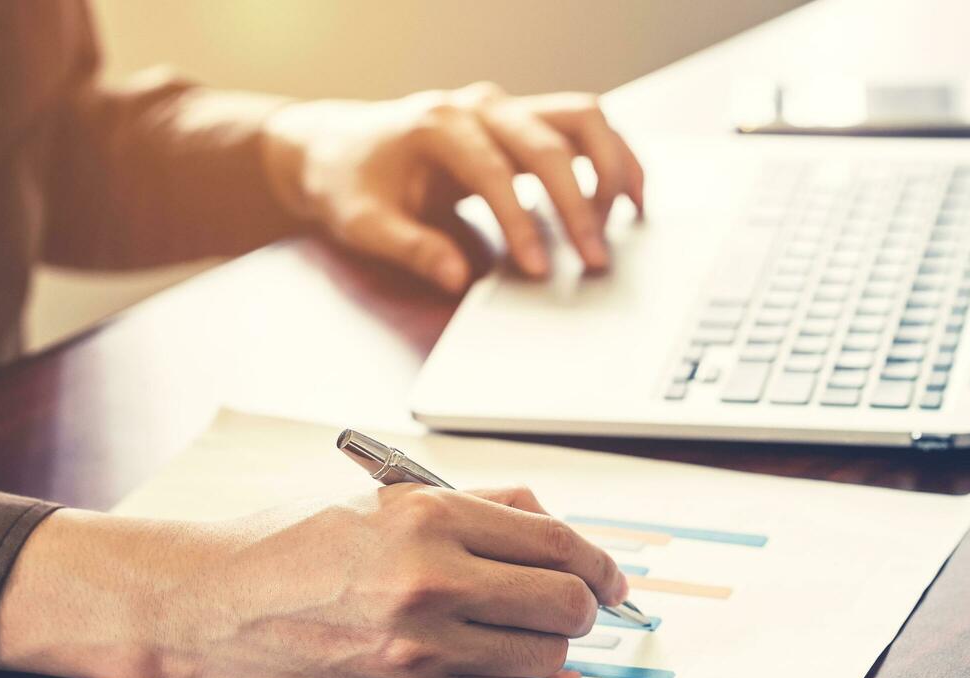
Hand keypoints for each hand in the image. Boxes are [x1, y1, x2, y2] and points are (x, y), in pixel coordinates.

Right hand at [0, 484, 629, 677]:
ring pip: (541, 658)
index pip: (557, 543)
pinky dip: (508, 675)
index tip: (613, 577)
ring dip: (552, 646)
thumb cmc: (285, 541)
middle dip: (587, 607)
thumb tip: (551, 521)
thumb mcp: (378, 497)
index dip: (601, 563)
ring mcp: (419, 652)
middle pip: (564, 605)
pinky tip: (491, 658)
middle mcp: (431, 586)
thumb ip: (473, 504)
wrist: (204, 609)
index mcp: (428, 520)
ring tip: (533, 631)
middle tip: (583, 606)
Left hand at [260, 82, 644, 291]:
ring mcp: (506, 109)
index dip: (521, 223)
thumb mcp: (363, 223)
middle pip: (549, 142)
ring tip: (626, 221)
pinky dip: (613, 158)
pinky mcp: (524, 121)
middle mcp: (479, 106)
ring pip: (582, 118)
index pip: (493, 173)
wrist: (339, 147)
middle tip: (595, 258)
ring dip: (611, 167)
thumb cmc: (350, 182)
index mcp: (436, 125)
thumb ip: (409, 248)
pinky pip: (584, 128)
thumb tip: (456, 277)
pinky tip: (631, 197)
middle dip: (579, 204)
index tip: (539, 269)